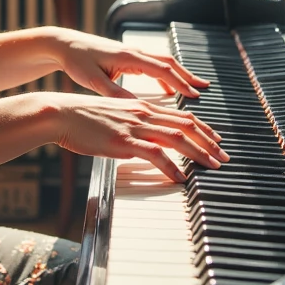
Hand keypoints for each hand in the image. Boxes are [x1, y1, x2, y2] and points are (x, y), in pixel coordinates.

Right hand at [42, 92, 227, 184]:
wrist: (60, 114)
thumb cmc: (83, 118)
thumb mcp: (114, 117)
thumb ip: (133, 126)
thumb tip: (144, 144)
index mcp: (142, 106)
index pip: (181, 115)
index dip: (203, 129)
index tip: (216, 141)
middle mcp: (143, 113)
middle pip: (186, 125)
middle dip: (209, 142)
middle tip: (223, 156)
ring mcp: (134, 126)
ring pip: (177, 137)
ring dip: (199, 153)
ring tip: (212, 166)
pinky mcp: (123, 141)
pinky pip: (155, 154)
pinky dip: (172, 166)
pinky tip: (180, 177)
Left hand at [49, 28, 209, 100]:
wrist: (64, 45)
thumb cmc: (77, 61)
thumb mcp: (94, 81)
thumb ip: (116, 93)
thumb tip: (137, 106)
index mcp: (129, 57)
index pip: (163, 69)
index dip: (180, 82)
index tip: (194, 95)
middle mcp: (134, 52)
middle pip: (169, 62)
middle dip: (188, 76)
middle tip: (204, 89)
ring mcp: (132, 53)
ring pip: (163, 61)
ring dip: (180, 74)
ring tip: (194, 88)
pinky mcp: (128, 57)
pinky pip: (154, 64)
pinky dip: (166, 75)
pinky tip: (168, 88)